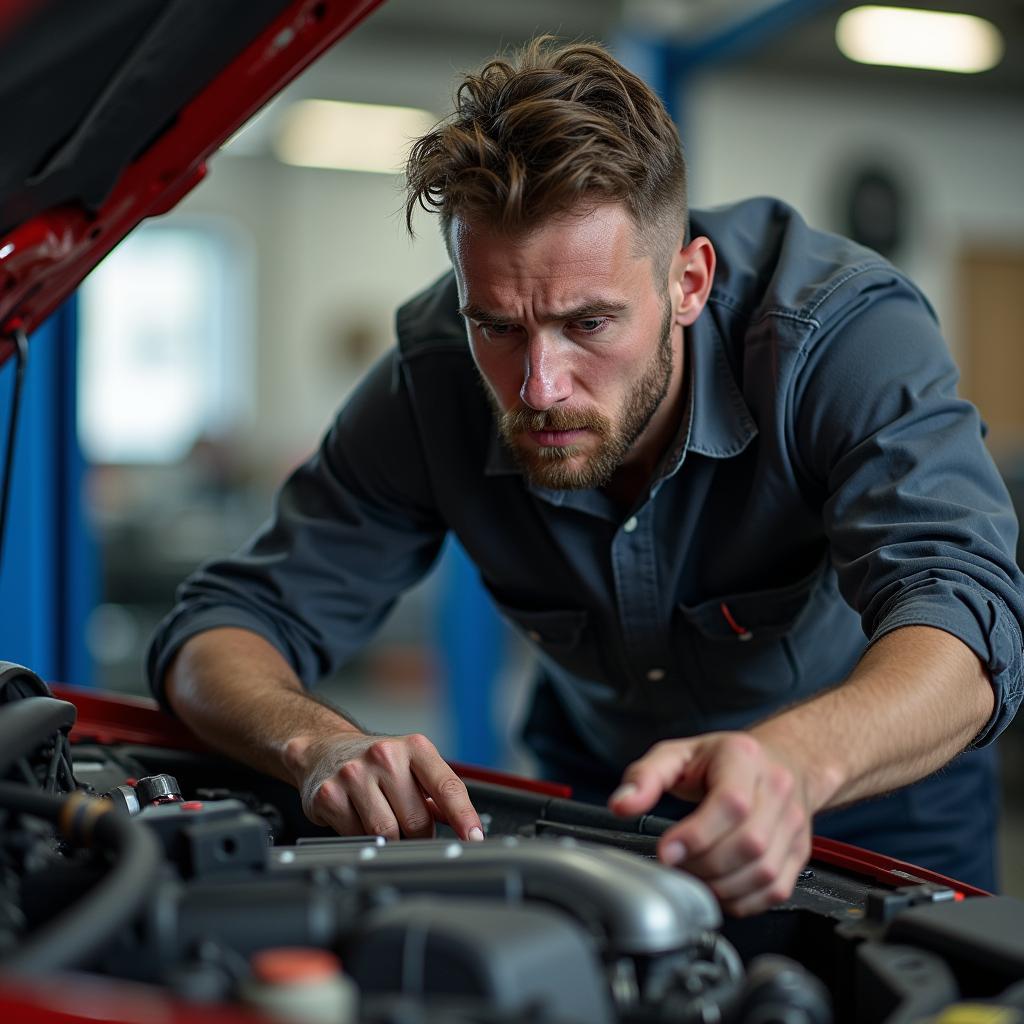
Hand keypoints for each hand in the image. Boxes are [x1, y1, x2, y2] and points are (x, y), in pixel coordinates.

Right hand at [287, 730, 484, 841]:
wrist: (325, 750)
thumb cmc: (377, 763)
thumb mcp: (413, 766)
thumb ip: (439, 794)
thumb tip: (469, 826)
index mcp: (415, 747)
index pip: (447, 786)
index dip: (464, 816)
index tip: (474, 838)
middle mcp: (385, 755)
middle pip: (417, 820)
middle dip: (421, 835)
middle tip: (414, 831)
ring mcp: (355, 774)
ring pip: (388, 833)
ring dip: (393, 840)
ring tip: (388, 825)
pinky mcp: (330, 795)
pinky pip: (358, 836)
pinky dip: (364, 838)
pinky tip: (360, 820)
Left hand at [608, 732, 812, 915]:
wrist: (780, 759)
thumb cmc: (724, 759)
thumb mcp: (678, 754)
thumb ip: (645, 776)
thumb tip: (622, 805)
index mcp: (744, 758)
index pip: (731, 803)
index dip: (697, 835)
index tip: (667, 852)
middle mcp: (777, 789)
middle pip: (749, 843)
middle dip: (704, 865)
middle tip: (677, 864)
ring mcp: (793, 823)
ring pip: (764, 872)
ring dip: (722, 886)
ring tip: (694, 875)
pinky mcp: (799, 852)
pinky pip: (774, 890)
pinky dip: (742, 900)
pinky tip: (718, 887)